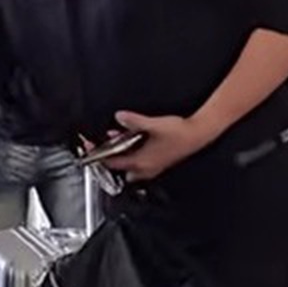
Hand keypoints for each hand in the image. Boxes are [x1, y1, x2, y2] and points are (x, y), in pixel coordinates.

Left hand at [100, 111, 218, 181]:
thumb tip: (119, 117)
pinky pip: (139, 162)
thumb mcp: (152, 124)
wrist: (197, 135)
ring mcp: (152, 167)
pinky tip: (133, 140)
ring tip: (116, 139)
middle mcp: (145, 168)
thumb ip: (133, 121)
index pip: (112, 163)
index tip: (90, 147)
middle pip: (119, 169)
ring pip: (129, 166)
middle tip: (101, 146)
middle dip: (108, 158)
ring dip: (121, 154)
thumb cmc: (179, 133)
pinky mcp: (158, 162)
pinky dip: (132, 153)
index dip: (98, 155)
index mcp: (140, 162)